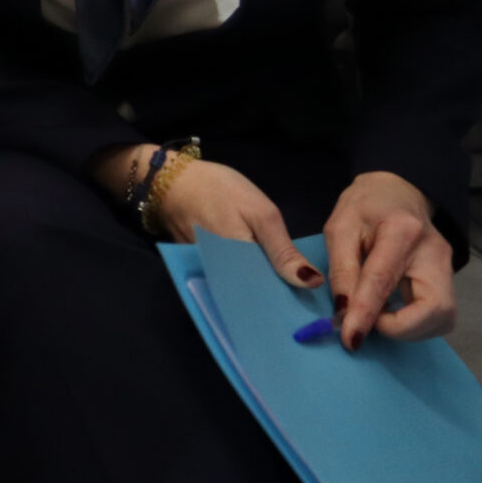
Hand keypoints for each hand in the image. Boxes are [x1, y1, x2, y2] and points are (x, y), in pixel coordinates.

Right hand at [147, 158, 326, 292]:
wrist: (170, 180)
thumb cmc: (218, 190)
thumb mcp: (261, 214)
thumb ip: (283, 251)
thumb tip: (311, 283)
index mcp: (238, 265)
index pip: (269, 295)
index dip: (290, 298)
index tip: (309, 302)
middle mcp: (221, 278)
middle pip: (253, 295)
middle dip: (275, 295)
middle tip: (298, 293)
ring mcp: (207, 275)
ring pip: (240, 289)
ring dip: (259, 288)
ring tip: (281, 285)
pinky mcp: (200, 269)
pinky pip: (227, 280)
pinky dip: (242, 278)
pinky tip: (256, 271)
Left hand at [324, 172, 453, 351]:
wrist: (398, 192)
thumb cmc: (364, 207)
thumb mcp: (340, 228)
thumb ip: (341, 269)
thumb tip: (342, 312)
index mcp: (402, 231)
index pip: (384, 281)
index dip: (367, 314)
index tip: (350, 339)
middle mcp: (435, 253)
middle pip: (435, 309)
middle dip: (401, 329)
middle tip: (369, 323)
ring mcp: (448, 268)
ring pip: (442, 318)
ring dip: (409, 329)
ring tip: (377, 316)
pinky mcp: (449, 280)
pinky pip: (438, 315)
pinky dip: (415, 324)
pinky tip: (392, 312)